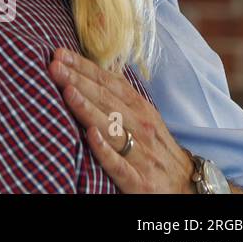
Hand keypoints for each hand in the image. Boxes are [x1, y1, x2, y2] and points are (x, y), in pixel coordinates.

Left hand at [49, 47, 194, 192]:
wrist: (188, 188)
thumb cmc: (156, 147)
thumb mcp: (144, 117)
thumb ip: (120, 95)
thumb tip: (92, 68)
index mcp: (140, 110)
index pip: (109, 83)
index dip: (85, 67)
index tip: (60, 54)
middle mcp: (141, 128)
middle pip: (107, 101)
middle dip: (79, 81)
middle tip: (54, 65)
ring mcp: (141, 154)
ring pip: (112, 129)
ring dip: (88, 109)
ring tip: (67, 91)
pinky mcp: (139, 181)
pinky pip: (119, 165)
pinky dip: (105, 151)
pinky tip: (90, 137)